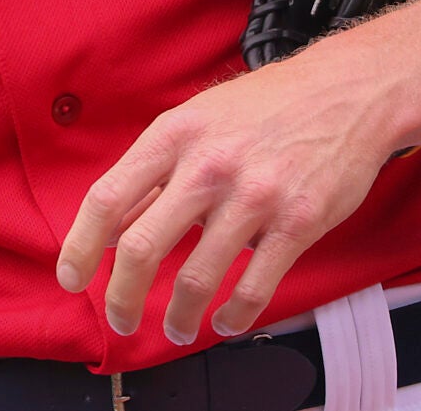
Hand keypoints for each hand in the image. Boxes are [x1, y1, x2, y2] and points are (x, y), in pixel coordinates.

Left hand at [53, 32, 413, 346]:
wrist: (348, 92)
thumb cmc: (267, 106)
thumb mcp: (198, 121)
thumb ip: (154, 174)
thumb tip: (108, 227)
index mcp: (175, 134)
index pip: (107, 198)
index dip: (80, 248)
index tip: (72, 279)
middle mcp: (209, 164)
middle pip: (142, 248)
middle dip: (122, 298)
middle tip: (121, 319)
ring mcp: (255, 194)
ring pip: (197, 278)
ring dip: (179, 317)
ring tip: (178, 327)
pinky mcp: (298, 222)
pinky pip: (254, 287)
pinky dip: (233, 316)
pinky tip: (226, 320)